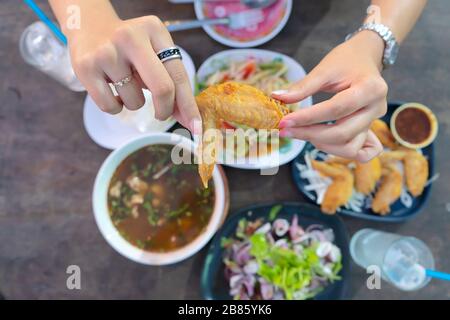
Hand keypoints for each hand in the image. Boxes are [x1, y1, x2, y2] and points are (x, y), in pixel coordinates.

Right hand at [67, 13, 199, 130]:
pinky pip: (111, 107)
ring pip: (135, 102)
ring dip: (135, 103)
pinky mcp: (86, 67)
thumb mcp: (153, 52)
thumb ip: (170, 80)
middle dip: (166, 110)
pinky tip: (112, 89)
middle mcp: (131, 38)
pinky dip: (116, 107)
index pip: (178, 75)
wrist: (88, 25)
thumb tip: (188, 119)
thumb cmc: (130, 47)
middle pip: (163, 88)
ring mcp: (107, 52)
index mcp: (154, 31)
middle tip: (163, 115)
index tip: (196, 127)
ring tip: (125, 84)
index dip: (189, 105)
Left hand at [272, 30, 387, 161]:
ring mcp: (375, 122)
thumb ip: (303, 86)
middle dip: (310, 134)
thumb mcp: (324, 69)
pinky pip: (361, 153)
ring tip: (303, 133)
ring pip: (351, 147)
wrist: (365, 58)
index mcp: (371, 88)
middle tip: (285, 131)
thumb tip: (277, 97)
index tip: (284, 121)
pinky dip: (342, 152)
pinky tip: (324, 143)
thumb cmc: (345, 61)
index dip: (308, 118)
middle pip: (342, 133)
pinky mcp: (371, 131)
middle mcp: (377, 108)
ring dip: (323, 145)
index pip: (336, 109)